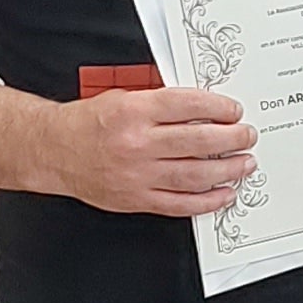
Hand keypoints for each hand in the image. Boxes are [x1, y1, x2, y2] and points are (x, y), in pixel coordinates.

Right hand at [26, 83, 254, 217]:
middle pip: (199, 142)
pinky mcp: (136, 199)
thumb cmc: (89, 122)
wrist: (54, 151)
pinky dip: (207, 201)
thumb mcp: (124, 97)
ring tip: (244, 164)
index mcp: (135, 111)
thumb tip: (206, 108)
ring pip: (195, 175)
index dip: (219, 109)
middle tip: (247, 136)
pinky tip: (224, 193)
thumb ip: (162, 102)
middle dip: (232, 139)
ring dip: (228, 170)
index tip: (234, 111)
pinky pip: (180, 205)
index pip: (189, 106)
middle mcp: (138, 143)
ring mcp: (138, 175)